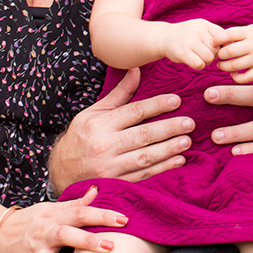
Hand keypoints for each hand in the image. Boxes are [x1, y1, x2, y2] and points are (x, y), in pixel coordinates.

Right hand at [0, 188, 128, 252]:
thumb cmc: (32, 221)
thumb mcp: (51, 208)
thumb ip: (76, 204)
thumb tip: (97, 190)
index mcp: (53, 217)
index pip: (80, 213)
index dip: (102, 215)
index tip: (124, 219)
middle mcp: (44, 235)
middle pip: (66, 235)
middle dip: (88, 241)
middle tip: (111, 245)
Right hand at [46, 66, 192, 192]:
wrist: (62, 170)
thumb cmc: (82, 137)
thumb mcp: (94, 112)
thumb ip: (118, 94)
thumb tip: (136, 70)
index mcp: (100, 124)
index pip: (134, 112)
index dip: (157, 105)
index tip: (176, 100)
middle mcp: (105, 145)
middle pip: (143, 135)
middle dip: (169, 128)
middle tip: (189, 123)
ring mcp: (110, 166)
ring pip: (146, 156)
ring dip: (169, 149)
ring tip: (187, 141)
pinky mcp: (116, 182)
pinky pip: (143, 175)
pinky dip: (163, 168)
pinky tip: (178, 161)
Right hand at [162, 18, 223, 68]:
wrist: (163, 37)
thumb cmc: (187, 36)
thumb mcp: (201, 29)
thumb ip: (215, 35)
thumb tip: (233, 47)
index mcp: (205, 24)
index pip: (223, 37)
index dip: (221, 46)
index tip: (214, 49)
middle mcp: (198, 31)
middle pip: (217, 49)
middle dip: (213, 55)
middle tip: (204, 54)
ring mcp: (189, 41)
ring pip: (209, 58)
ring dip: (206, 61)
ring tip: (199, 57)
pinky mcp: (182, 52)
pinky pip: (199, 64)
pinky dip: (199, 66)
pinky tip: (194, 62)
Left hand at [215, 24, 252, 83]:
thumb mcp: (250, 29)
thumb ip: (234, 34)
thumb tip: (214, 41)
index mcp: (249, 33)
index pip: (229, 35)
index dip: (217, 39)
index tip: (214, 42)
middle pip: (230, 52)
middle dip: (220, 54)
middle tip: (218, 55)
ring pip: (235, 66)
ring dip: (223, 66)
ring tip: (221, 65)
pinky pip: (245, 78)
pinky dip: (235, 77)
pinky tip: (233, 73)